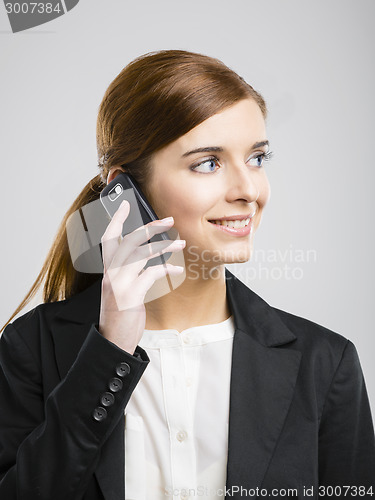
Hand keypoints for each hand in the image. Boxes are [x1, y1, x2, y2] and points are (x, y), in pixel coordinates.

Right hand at [98, 200, 184, 353]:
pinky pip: (150, 274)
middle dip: (150, 227)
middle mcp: (111, 274)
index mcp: (108, 270)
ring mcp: (119, 284)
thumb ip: (128, 271)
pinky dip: (166, 268)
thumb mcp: (120, 289)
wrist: (113, 340)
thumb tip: (147, 254)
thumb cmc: (119, 314)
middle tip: (169, 220)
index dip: (116, 219)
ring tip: (180, 242)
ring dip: (163, 246)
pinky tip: (177, 268)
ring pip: (140, 254)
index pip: (108, 238)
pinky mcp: (130, 296)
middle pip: (128, 241)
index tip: (126, 204)